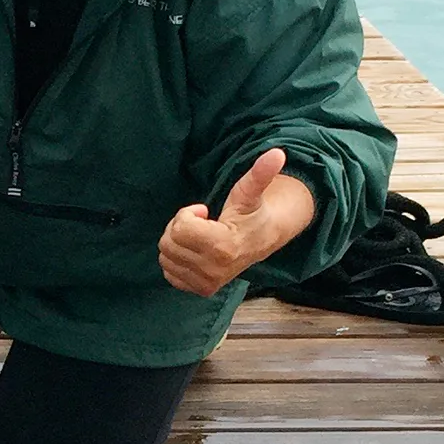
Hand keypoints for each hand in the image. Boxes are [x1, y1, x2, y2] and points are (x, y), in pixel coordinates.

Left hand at [160, 147, 310, 296]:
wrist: (262, 241)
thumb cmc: (252, 212)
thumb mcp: (252, 191)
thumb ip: (260, 173)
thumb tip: (277, 153)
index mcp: (222, 246)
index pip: (179, 227)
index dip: (188, 213)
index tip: (204, 211)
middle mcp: (213, 270)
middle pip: (169, 242)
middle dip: (180, 226)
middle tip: (201, 223)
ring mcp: (207, 283)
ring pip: (166, 257)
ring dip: (177, 242)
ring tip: (200, 237)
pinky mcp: (201, 290)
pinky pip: (169, 274)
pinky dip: (177, 260)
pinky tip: (196, 252)